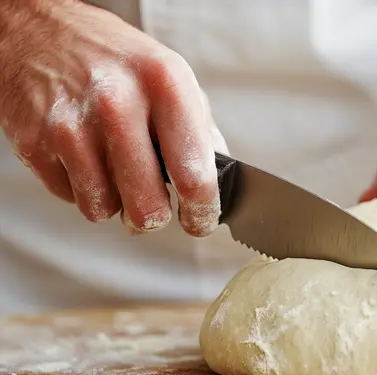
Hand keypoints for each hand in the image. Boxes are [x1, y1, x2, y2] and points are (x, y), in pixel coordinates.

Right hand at [0, 0, 226, 235]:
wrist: (40, 30)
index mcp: (165, 85)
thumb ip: (201, 132)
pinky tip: (84, 155)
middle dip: (155, 217)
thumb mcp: (172, 78)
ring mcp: (71, 125)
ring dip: (114, 201)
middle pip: (147, 208)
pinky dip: (82, 188)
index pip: (194, 175)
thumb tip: (220, 184)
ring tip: (114, 167)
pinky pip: (70, 198)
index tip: (200, 221)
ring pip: (104, 209)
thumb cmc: (116, 60)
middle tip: (154, 206)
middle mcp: (118, 104)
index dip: (201, 212)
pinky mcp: (34, 142)